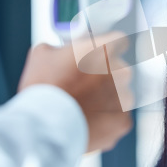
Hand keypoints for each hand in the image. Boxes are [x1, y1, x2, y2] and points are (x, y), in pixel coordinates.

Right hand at [18, 32, 132, 152]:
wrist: (44, 126)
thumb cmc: (43, 89)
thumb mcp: (42, 54)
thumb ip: (60, 48)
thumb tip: (61, 52)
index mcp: (104, 50)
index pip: (119, 41)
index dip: (108, 49)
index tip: (102, 55)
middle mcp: (120, 71)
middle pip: (120, 70)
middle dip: (106, 76)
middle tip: (85, 85)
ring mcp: (124, 97)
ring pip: (120, 95)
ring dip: (108, 98)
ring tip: (85, 107)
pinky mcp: (123, 121)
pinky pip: (119, 117)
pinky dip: (107, 120)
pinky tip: (89, 121)